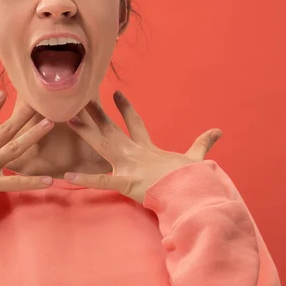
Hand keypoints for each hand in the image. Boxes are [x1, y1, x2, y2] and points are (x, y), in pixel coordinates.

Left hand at [65, 91, 222, 202]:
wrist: (193, 192)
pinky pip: (101, 181)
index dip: (125, 108)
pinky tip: (67, 176)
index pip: (135, 123)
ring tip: (67, 118)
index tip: (116, 93)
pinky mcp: (126, 182)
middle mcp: (134, 153)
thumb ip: (203, 144)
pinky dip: (85, 179)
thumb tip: (218, 131)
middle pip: (111, 129)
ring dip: (85, 131)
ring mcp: (128, 166)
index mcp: (148, 148)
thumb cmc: (192, 178)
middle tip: (80, 99)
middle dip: (95, 113)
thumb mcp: (196, 159)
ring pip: (101, 145)